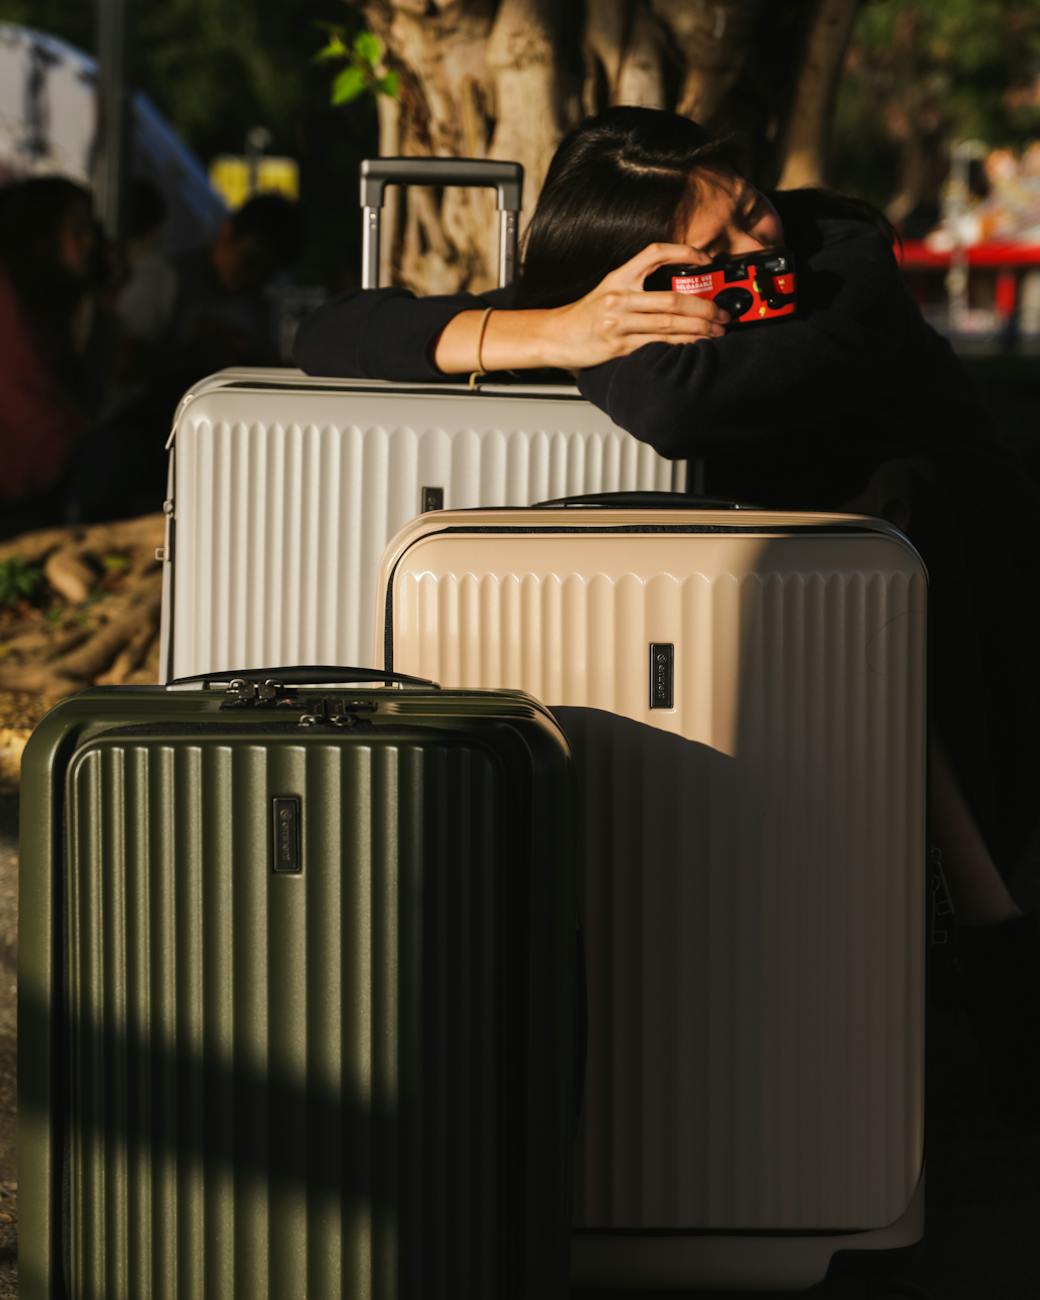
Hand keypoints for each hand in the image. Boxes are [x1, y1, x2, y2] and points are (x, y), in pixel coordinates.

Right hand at [543, 242, 729, 367]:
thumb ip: (639, 284)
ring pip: (670, 324)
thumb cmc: (585, 315)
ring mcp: (619, 323)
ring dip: (699, 328)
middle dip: (705, 307)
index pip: (655, 253)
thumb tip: (678, 288)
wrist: (557, 336)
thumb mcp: (609, 288)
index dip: (684, 252)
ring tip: (718, 331)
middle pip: (673, 299)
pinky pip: (657, 344)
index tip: (706, 260)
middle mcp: (620, 297)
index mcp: (620, 277)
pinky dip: (681, 343)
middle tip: (723, 313)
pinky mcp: (619, 345)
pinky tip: (695, 343)